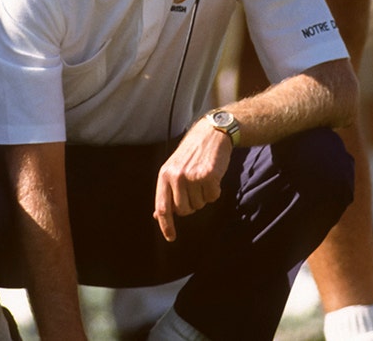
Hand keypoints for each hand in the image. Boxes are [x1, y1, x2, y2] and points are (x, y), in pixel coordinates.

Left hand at [153, 122, 230, 240]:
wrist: (211, 133)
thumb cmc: (192, 153)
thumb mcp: (174, 168)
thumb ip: (166, 191)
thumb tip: (157, 216)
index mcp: (164, 175)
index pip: (162, 207)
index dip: (166, 225)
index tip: (171, 238)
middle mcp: (176, 176)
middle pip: (184, 210)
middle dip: (192, 205)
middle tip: (196, 190)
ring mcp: (192, 176)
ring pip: (200, 204)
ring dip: (204, 196)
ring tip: (204, 178)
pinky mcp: (208, 175)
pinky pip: (213, 197)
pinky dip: (215, 191)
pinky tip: (213, 176)